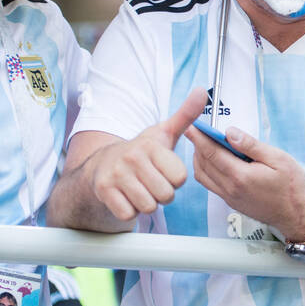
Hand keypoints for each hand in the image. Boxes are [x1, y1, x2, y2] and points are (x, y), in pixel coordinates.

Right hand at [86, 90, 206, 221]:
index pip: (180, 178)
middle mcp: (132, 158)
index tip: (164, 171)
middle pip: (166, 195)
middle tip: (152, 182)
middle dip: (162, 194)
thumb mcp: (164, 133)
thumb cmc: (141, 152)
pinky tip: (127, 197)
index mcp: (150, 146)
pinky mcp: (104, 191)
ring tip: (140, 188)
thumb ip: (186, 116)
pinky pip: (129, 214)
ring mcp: (116, 174)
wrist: (103, 164)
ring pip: (148, 206)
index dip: (175, 179)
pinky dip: (130, 210)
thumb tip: (201, 92)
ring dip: (146, 203)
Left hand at [184, 125, 304, 242]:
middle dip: (197, 145)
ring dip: (199, 159)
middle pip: (203, 164)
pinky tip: (215, 160)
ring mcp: (229, 197)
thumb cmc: (291, 186)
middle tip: (198, 131)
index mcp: (241, 176)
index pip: (212, 153)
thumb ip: (251, 145)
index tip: (191, 126)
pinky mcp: (231, 202)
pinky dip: (206, 170)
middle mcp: (230, 189)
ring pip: (203, 175)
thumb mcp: (278, 159)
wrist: (296, 215)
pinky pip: (210, 184)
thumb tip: (230, 132)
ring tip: (205, 144)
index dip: (199, 138)